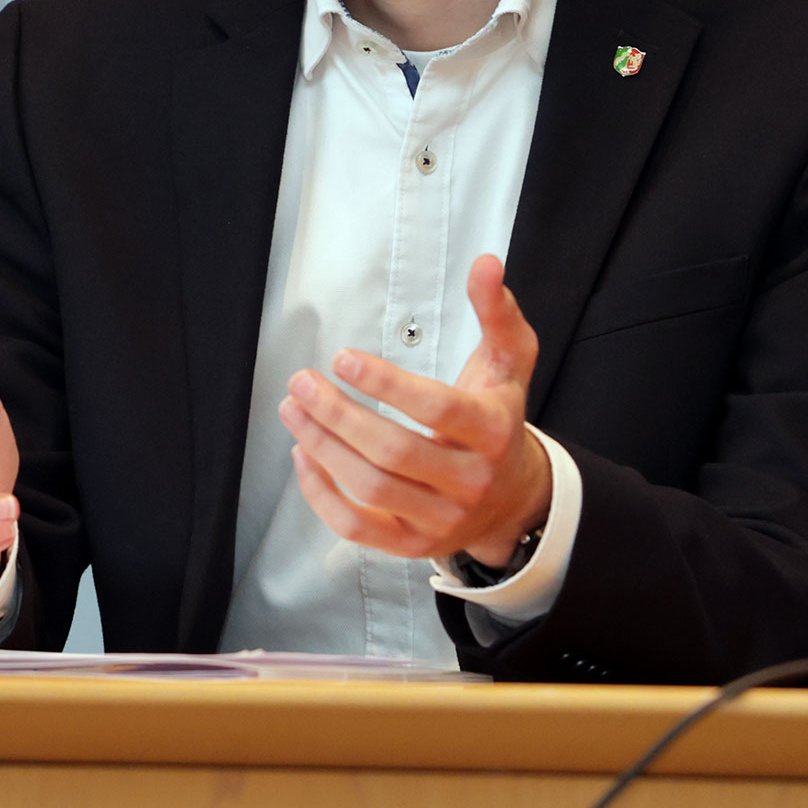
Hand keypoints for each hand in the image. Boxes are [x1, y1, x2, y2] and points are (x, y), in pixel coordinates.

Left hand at [279, 254, 551, 565]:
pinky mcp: (412, 544)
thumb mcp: (509, 363)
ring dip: (322, 446)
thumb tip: (487, 263)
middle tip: (301, 381)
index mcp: (493, 431)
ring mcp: (441, 519)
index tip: (342, 357)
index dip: (385, 383)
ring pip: (371, 489)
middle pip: (394, 452)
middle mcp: (470, 481)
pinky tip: (302, 454)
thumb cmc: (498, 419)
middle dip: (338, 414)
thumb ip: (496, 312)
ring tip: (294, 409)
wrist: (514, 498)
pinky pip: (357, 528)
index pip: (436, 410)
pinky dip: (321, 494)